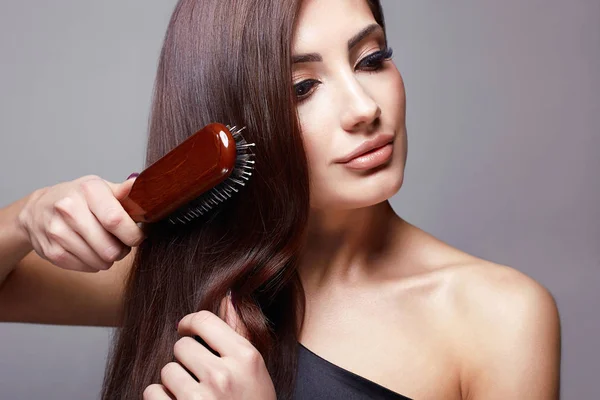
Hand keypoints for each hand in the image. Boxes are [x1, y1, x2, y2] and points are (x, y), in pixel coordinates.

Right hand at [17, 174, 144, 271]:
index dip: (132, 234)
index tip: (137, 236)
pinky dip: (94, 264)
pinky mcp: (51, 251)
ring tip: (106, 247)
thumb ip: (124, 192)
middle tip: (122, 244)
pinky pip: (85, 267)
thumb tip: (144, 186)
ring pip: (99, 261)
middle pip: (109, 247)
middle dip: (123, 250)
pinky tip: (91, 252)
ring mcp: (57, 231)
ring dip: (109, 259)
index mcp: (88, 190)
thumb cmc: (77, 198)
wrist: (37, 209)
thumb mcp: (100, 188)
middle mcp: (69, 208)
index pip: (116, 220)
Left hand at [143, 294, 276, 399]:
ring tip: (190, 392)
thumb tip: (226, 297)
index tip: (187, 329)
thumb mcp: (255, 369)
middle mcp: (223, 376)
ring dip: (173, 380)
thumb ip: (238, 333)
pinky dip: (159, 398)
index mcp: (245, 358)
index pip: (203, 320)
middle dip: (186, 358)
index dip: (190, 322)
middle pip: (182, 345)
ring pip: (167, 370)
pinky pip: (152, 393)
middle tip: (198, 373)